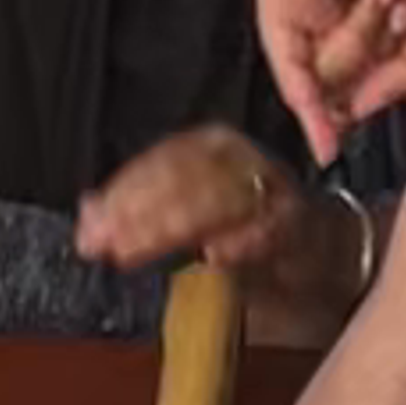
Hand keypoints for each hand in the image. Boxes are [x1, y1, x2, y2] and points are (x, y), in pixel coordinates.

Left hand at [75, 122, 366, 354]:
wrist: (320, 247)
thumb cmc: (246, 229)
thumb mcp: (185, 217)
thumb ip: (137, 213)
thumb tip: (85, 212)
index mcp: (209, 147)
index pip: (158, 162)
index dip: (121, 194)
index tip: (92, 227)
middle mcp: (239, 157)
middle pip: (181, 178)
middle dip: (138, 215)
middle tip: (107, 246)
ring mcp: (272, 186)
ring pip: (217, 199)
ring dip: (173, 228)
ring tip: (137, 251)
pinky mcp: (300, 220)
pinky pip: (269, 227)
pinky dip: (243, 242)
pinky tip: (215, 257)